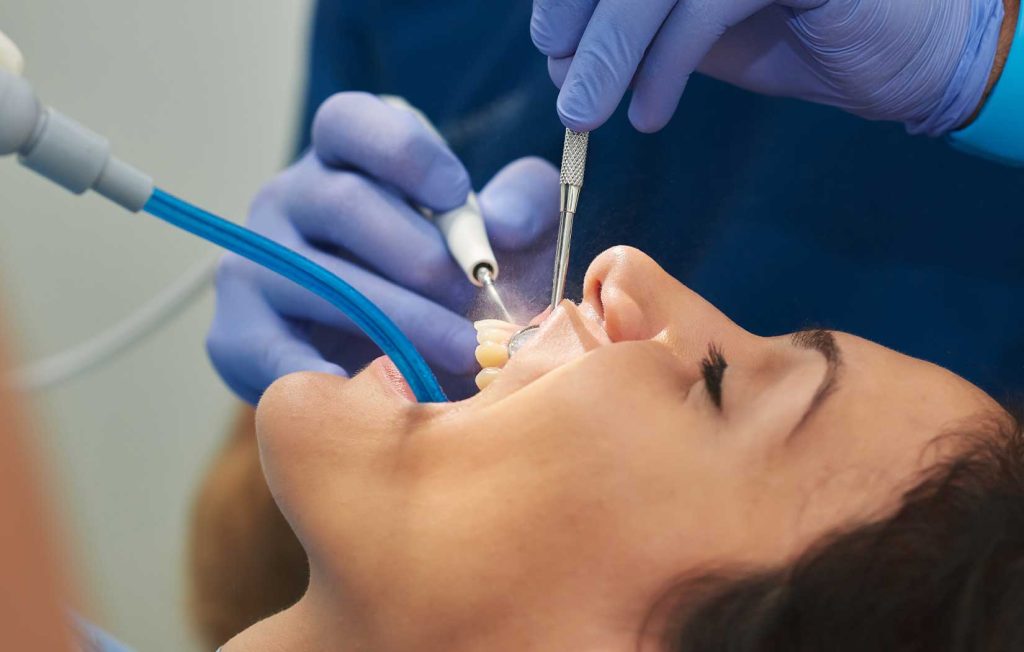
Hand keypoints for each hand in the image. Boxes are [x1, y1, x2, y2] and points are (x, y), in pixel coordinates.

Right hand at [208, 92, 558, 402]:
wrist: (411, 369)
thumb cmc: (461, 283)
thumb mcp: (509, 232)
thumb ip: (525, 204)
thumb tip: (503, 226)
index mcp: (345, 159)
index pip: (349, 122)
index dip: (404, 152)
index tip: (456, 195)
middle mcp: (289, 199)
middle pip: (340, 203)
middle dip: (419, 256)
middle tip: (472, 298)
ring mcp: (255, 264)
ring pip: (316, 279)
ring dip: (396, 319)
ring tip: (460, 351)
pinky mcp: (239, 333)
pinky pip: (273, 353)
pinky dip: (325, 377)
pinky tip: (375, 392)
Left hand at [531, 0, 1005, 133]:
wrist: (903, 54)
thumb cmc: (793, 32)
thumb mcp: (691, 30)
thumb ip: (631, 28)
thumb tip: (559, 56)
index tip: (551, 43)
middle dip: (578, 18)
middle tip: (564, 85)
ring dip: (609, 52)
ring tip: (586, 115)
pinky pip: (705, 4)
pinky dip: (666, 63)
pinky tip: (648, 114)